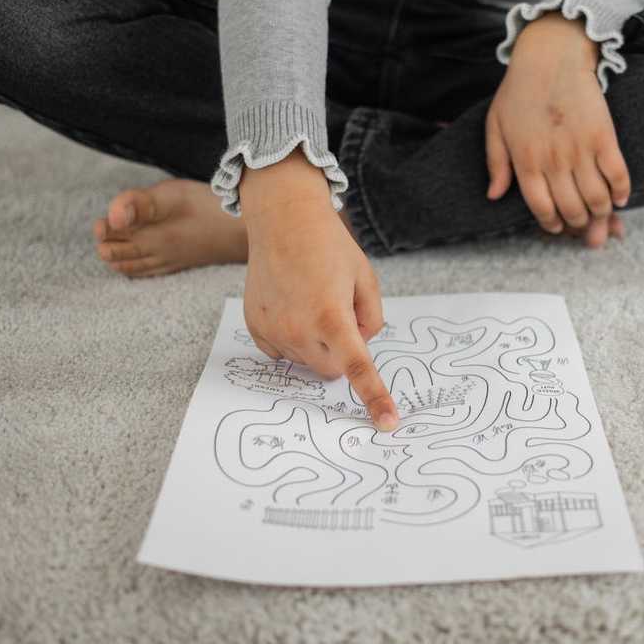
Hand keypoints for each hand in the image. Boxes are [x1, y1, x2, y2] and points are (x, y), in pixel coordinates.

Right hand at [239, 153, 398, 430]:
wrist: (283, 220)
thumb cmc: (329, 246)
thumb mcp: (365, 279)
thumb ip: (371, 319)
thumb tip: (360, 346)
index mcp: (333, 317)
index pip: (358, 369)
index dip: (375, 398)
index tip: (387, 424)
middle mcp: (299, 329)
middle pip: (331, 370)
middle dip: (342, 353)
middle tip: (339, 315)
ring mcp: (273, 330)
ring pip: (305, 362)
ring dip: (315, 344)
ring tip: (312, 301)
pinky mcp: (255, 327)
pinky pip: (281, 352)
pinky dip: (292, 338)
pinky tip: (291, 306)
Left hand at [485, 12, 630, 248]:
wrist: (551, 56)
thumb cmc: (519, 90)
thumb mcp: (495, 126)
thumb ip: (495, 163)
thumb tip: (494, 196)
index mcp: (526, 161)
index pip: (541, 208)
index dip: (552, 223)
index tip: (558, 227)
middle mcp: (553, 161)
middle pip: (572, 209)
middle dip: (580, 225)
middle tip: (584, 227)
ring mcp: (580, 149)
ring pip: (596, 198)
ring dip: (602, 215)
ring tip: (603, 217)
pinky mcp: (604, 136)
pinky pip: (617, 174)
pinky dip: (622, 192)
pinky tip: (621, 199)